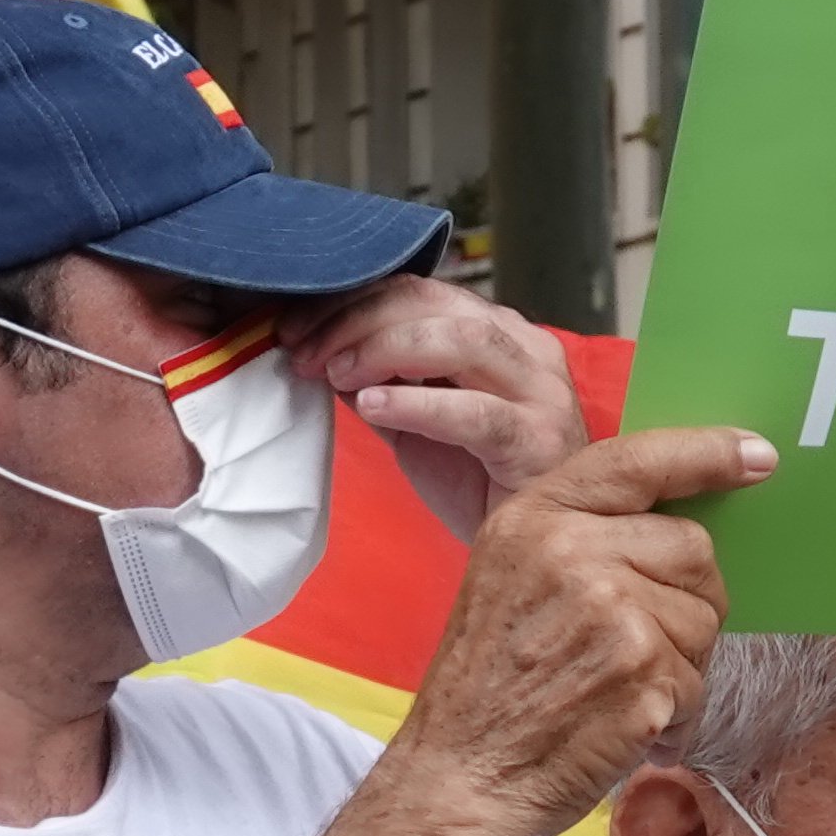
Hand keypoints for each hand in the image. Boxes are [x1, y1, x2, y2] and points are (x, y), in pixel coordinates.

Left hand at [291, 278, 588, 540]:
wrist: (536, 545)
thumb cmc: (481, 481)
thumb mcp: (417, 420)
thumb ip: (380, 380)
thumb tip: (320, 349)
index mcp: (498, 332)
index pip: (418, 289)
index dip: (350, 301)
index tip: (295, 329)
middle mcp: (526, 348)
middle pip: (433, 304)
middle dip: (356, 321)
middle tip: (305, 352)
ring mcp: (540, 392)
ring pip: (459, 340)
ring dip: (383, 349)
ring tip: (336, 374)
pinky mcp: (539, 441)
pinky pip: (475, 412)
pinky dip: (417, 403)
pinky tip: (373, 406)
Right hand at [388, 427, 770, 835]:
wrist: (465, 773)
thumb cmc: (490, 683)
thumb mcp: (509, 574)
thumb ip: (580, 534)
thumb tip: (678, 521)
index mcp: (537, 518)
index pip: (638, 462)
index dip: (705, 454)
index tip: (757, 456)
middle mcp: (573, 551)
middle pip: (693, 548)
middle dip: (688, 597)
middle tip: (644, 644)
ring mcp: (612, 611)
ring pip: (704, 619)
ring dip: (681, 663)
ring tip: (620, 689)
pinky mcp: (644, 672)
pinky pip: (699, 681)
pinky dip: (676, 715)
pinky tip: (628, 726)